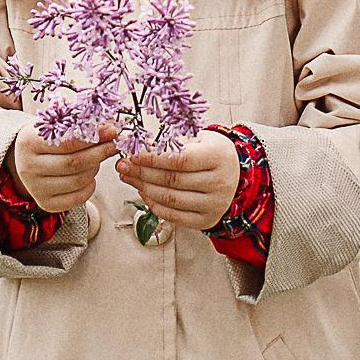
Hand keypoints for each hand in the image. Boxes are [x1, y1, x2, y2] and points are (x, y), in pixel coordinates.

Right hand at [11, 122, 113, 214]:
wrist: (27, 159)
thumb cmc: (47, 139)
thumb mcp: (57, 126)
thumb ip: (81, 126)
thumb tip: (110, 129)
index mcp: (28, 142)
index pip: (67, 142)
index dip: (93, 137)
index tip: (111, 132)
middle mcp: (28, 167)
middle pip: (74, 163)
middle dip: (99, 153)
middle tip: (113, 145)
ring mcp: (35, 188)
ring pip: (78, 181)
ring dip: (94, 169)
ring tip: (97, 159)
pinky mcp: (46, 203)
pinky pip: (78, 198)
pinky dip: (90, 187)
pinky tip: (89, 176)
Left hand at [116, 128, 240, 233]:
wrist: (237, 175)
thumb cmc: (213, 152)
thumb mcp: (201, 138)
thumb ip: (174, 141)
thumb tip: (138, 144)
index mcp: (218, 157)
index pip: (179, 159)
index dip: (152, 158)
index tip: (132, 154)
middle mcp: (220, 182)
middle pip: (172, 180)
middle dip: (142, 173)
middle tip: (122, 166)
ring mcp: (215, 204)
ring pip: (170, 199)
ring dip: (143, 188)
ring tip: (129, 178)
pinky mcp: (207, 220)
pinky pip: (174, 216)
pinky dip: (154, 205)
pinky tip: (143, 193)